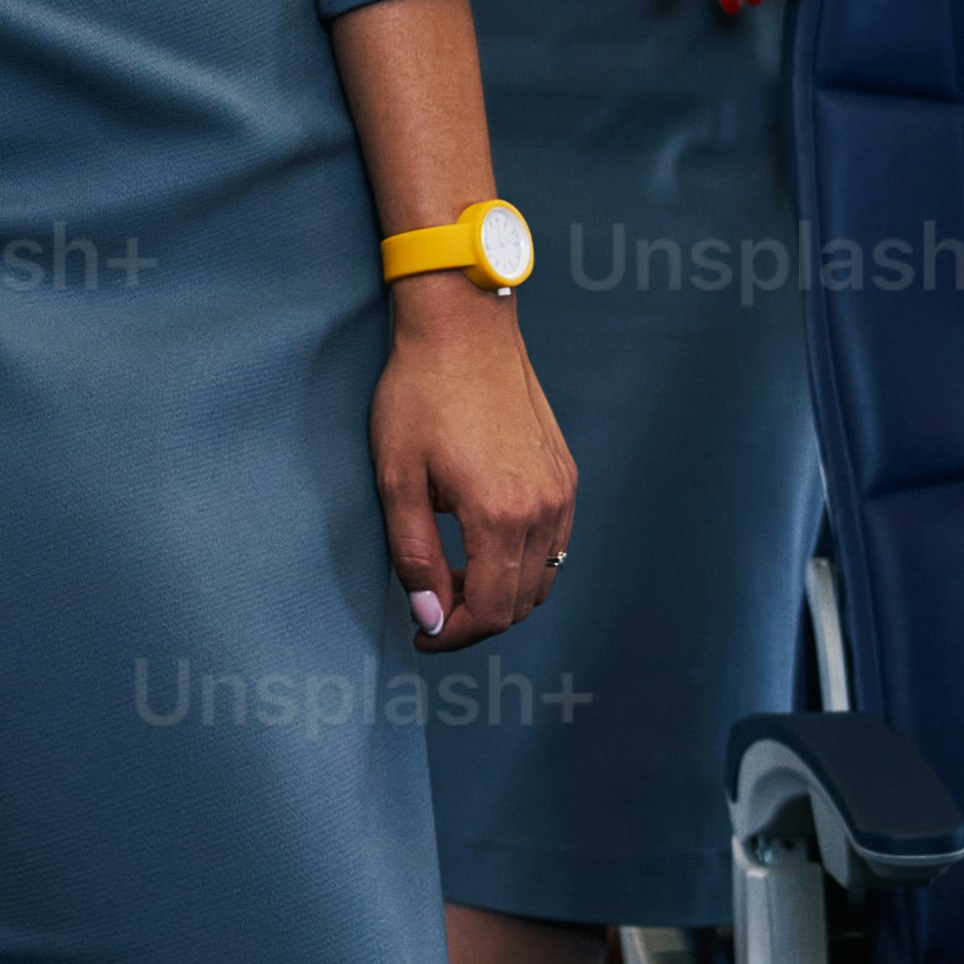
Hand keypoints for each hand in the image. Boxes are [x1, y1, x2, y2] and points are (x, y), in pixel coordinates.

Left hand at [372, 282, 574, 650]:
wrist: (463, 326)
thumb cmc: (419, 395)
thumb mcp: (397, 479)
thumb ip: (414, 558)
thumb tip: (430, 618)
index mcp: (499, 516)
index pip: (489, 613)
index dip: (453, 636)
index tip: (421, 635)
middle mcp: (544, 509)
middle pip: (520, 603)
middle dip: (475, 621)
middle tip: (432, 611)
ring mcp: (562, 490)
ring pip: (543, 578)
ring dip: (502, 595)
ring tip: (455, 580)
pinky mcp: (566, 473)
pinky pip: (555, 543)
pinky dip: (524, 564)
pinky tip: (485, 547)